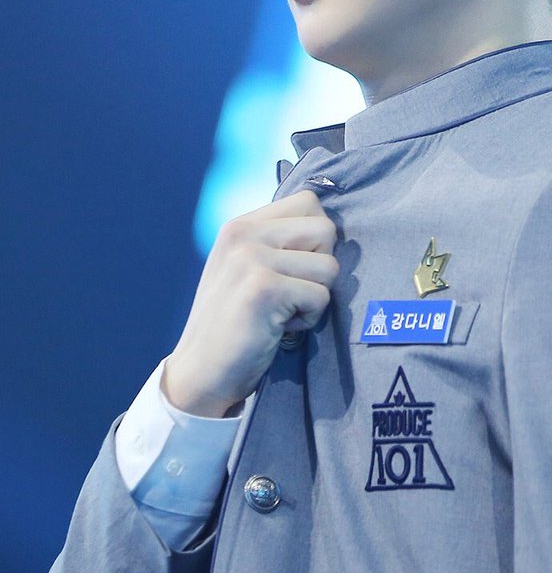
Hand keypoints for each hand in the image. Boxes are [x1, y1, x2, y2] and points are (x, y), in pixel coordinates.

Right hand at [162, 189, 338, 416]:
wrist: (200, 371)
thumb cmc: (233, 323)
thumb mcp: (245, 268)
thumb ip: (278, 242)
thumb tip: (329, 229)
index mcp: (240, 225)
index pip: (308, 201)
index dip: (315, 239)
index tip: (293, 268)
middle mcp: (244, 234)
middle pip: (326, 228)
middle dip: (321, 265)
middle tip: (292, 291)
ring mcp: (252, 259)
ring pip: (329, 266)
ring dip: (316, 296)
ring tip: (283, 311)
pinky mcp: (264, 289)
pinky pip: (321, 296)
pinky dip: (309, 319)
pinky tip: (279, 327)